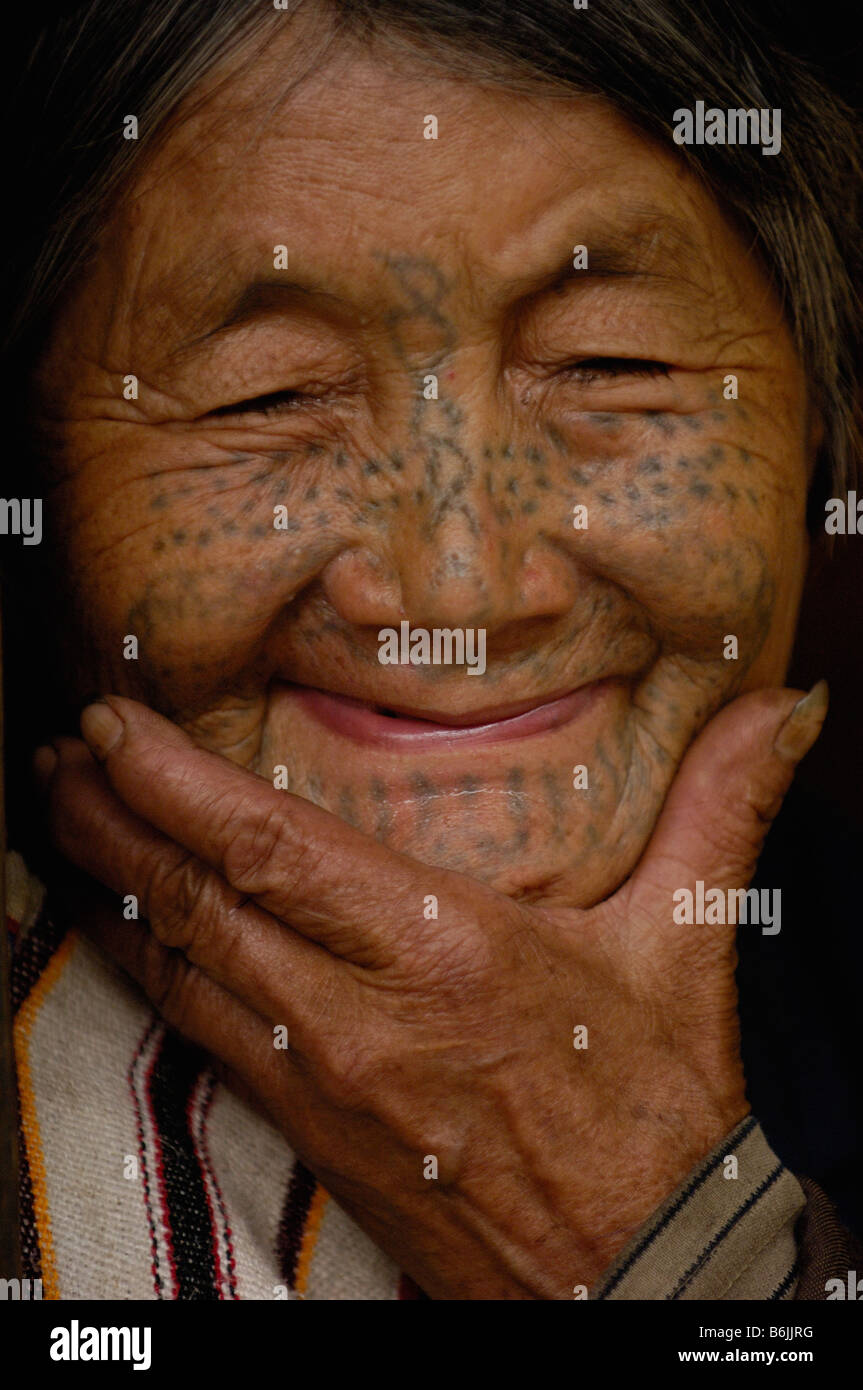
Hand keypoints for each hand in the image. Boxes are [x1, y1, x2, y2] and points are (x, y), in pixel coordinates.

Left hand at [37, 683, 825, 1298]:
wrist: (640, 1272)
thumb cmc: (658, 1108)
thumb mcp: (690, 942)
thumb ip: (719, 809)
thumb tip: (780, 710)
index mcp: (443, 954)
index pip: (272, 850)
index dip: (176, 783)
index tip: (114, 724)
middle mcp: (358, 1016)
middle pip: (196, 902)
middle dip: (110, 820)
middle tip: (59, 755)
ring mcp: (320, 1080)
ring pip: (177, 970)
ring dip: (109, 888)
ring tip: (62, 819)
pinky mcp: (310, 1130)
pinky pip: (197, 1037)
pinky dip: (145, 970)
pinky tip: (122, 932)